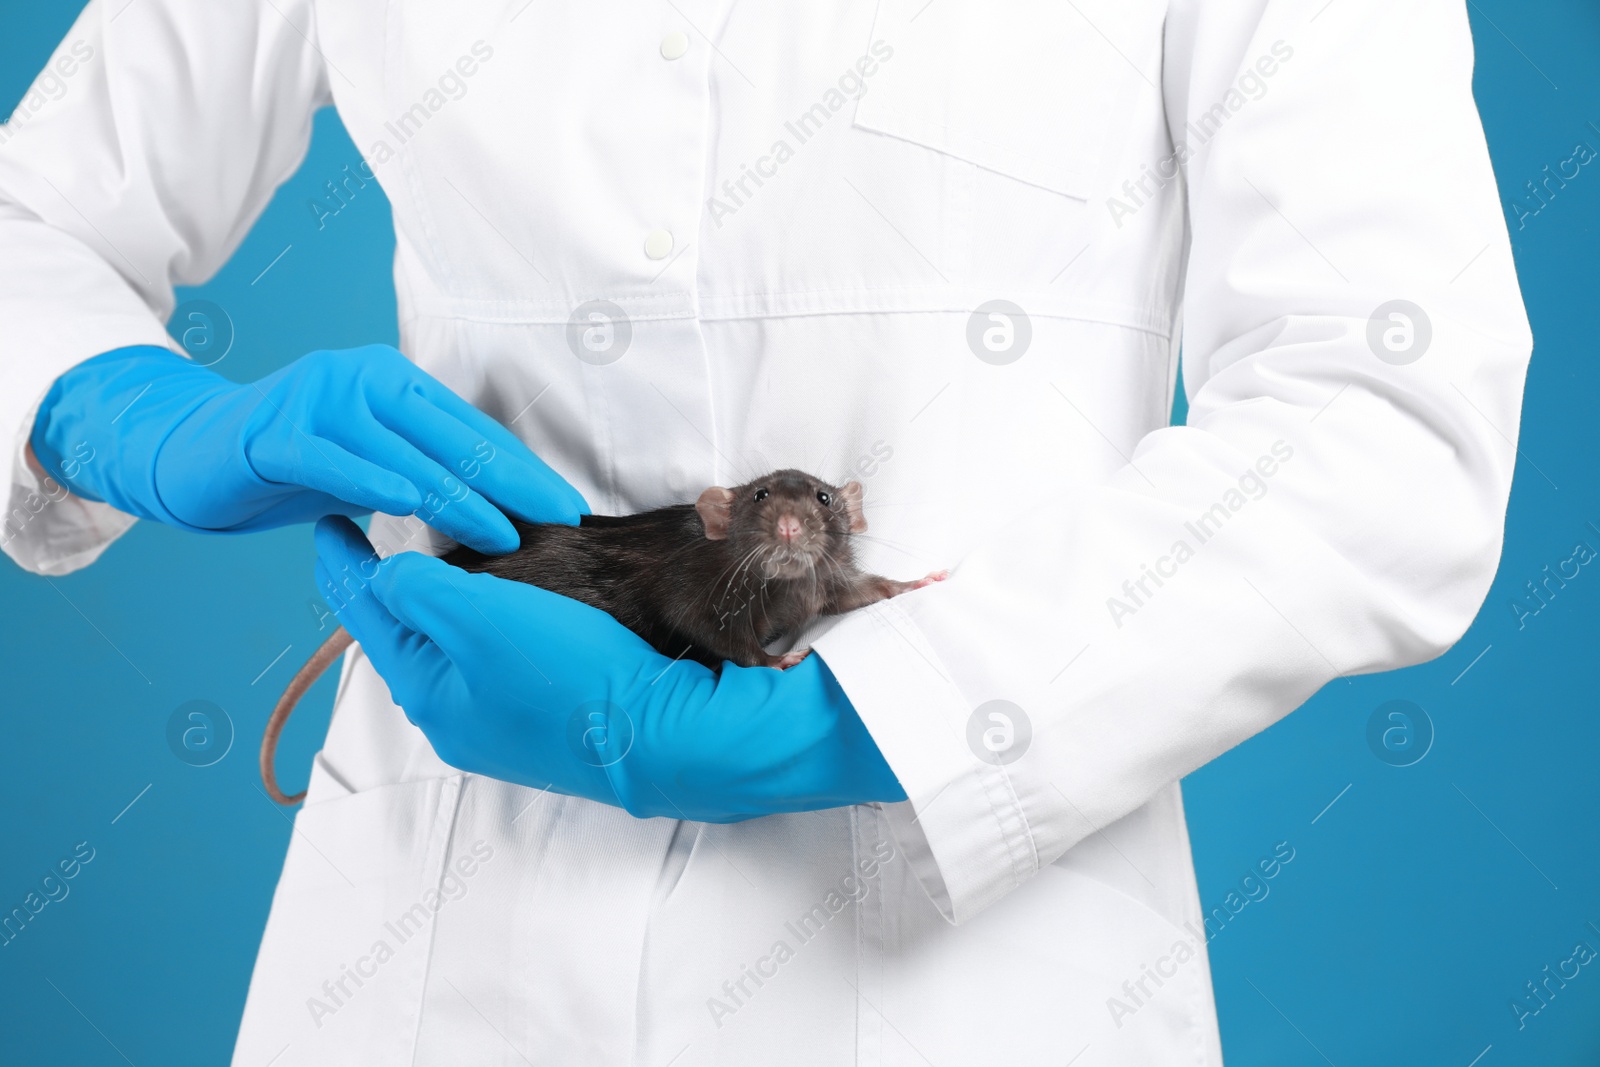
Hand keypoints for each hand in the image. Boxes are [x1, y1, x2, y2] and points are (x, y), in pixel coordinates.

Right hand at [30, 344, 585, 552]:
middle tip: (557, 518)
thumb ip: (423, 471)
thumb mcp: (371, 463)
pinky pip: (332, 461)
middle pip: (450, 436)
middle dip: (510, 481)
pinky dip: (371, 483)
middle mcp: (361, 376)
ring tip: (501, 534)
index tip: (564, 503)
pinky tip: (407, 507)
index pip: (471, 428)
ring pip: (401, 453)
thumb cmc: (295, 465)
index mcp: (393, 380)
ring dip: (455, 497)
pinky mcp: (275, 434)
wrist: (192, 454)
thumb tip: (497, 508)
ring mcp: (316, 399)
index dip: (521, 467)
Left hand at [313, 515, 906, 821]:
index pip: (366, 614)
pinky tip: (505, 603)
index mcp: (427, 692)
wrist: (665, 735)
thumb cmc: (571, 676)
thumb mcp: (479, 618)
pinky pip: (496, 658)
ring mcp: (503, 722)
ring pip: (454, 647)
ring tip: (436, 558)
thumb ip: (419, 589)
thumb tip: (387, 574)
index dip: (342, 561)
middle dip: (389, 586)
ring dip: (442, 603)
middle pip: (406, 636)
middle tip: (374, 532)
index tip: (324, 518)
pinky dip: (487, 622)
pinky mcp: (548, 716)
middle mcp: (457, 716)